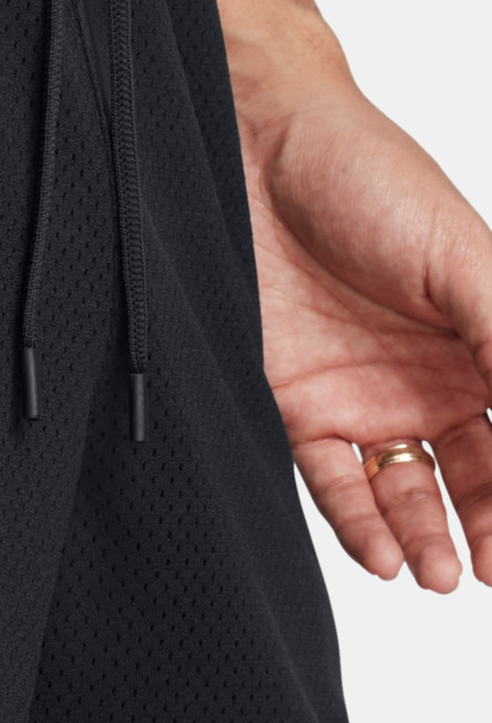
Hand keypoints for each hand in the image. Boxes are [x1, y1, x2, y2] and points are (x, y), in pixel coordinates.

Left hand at [238, 42, 491, 591]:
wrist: (255, 147)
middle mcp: (432, 378)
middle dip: (491, 526)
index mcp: (485, 338)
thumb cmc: (368, 173)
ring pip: (408, 490)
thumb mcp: (463, 256)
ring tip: (446, 575)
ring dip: (428, 537)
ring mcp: (366, 395)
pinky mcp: (298, 404)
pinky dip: (360, 523)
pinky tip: (385, 556)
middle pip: (476, 475)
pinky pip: (334, 481)